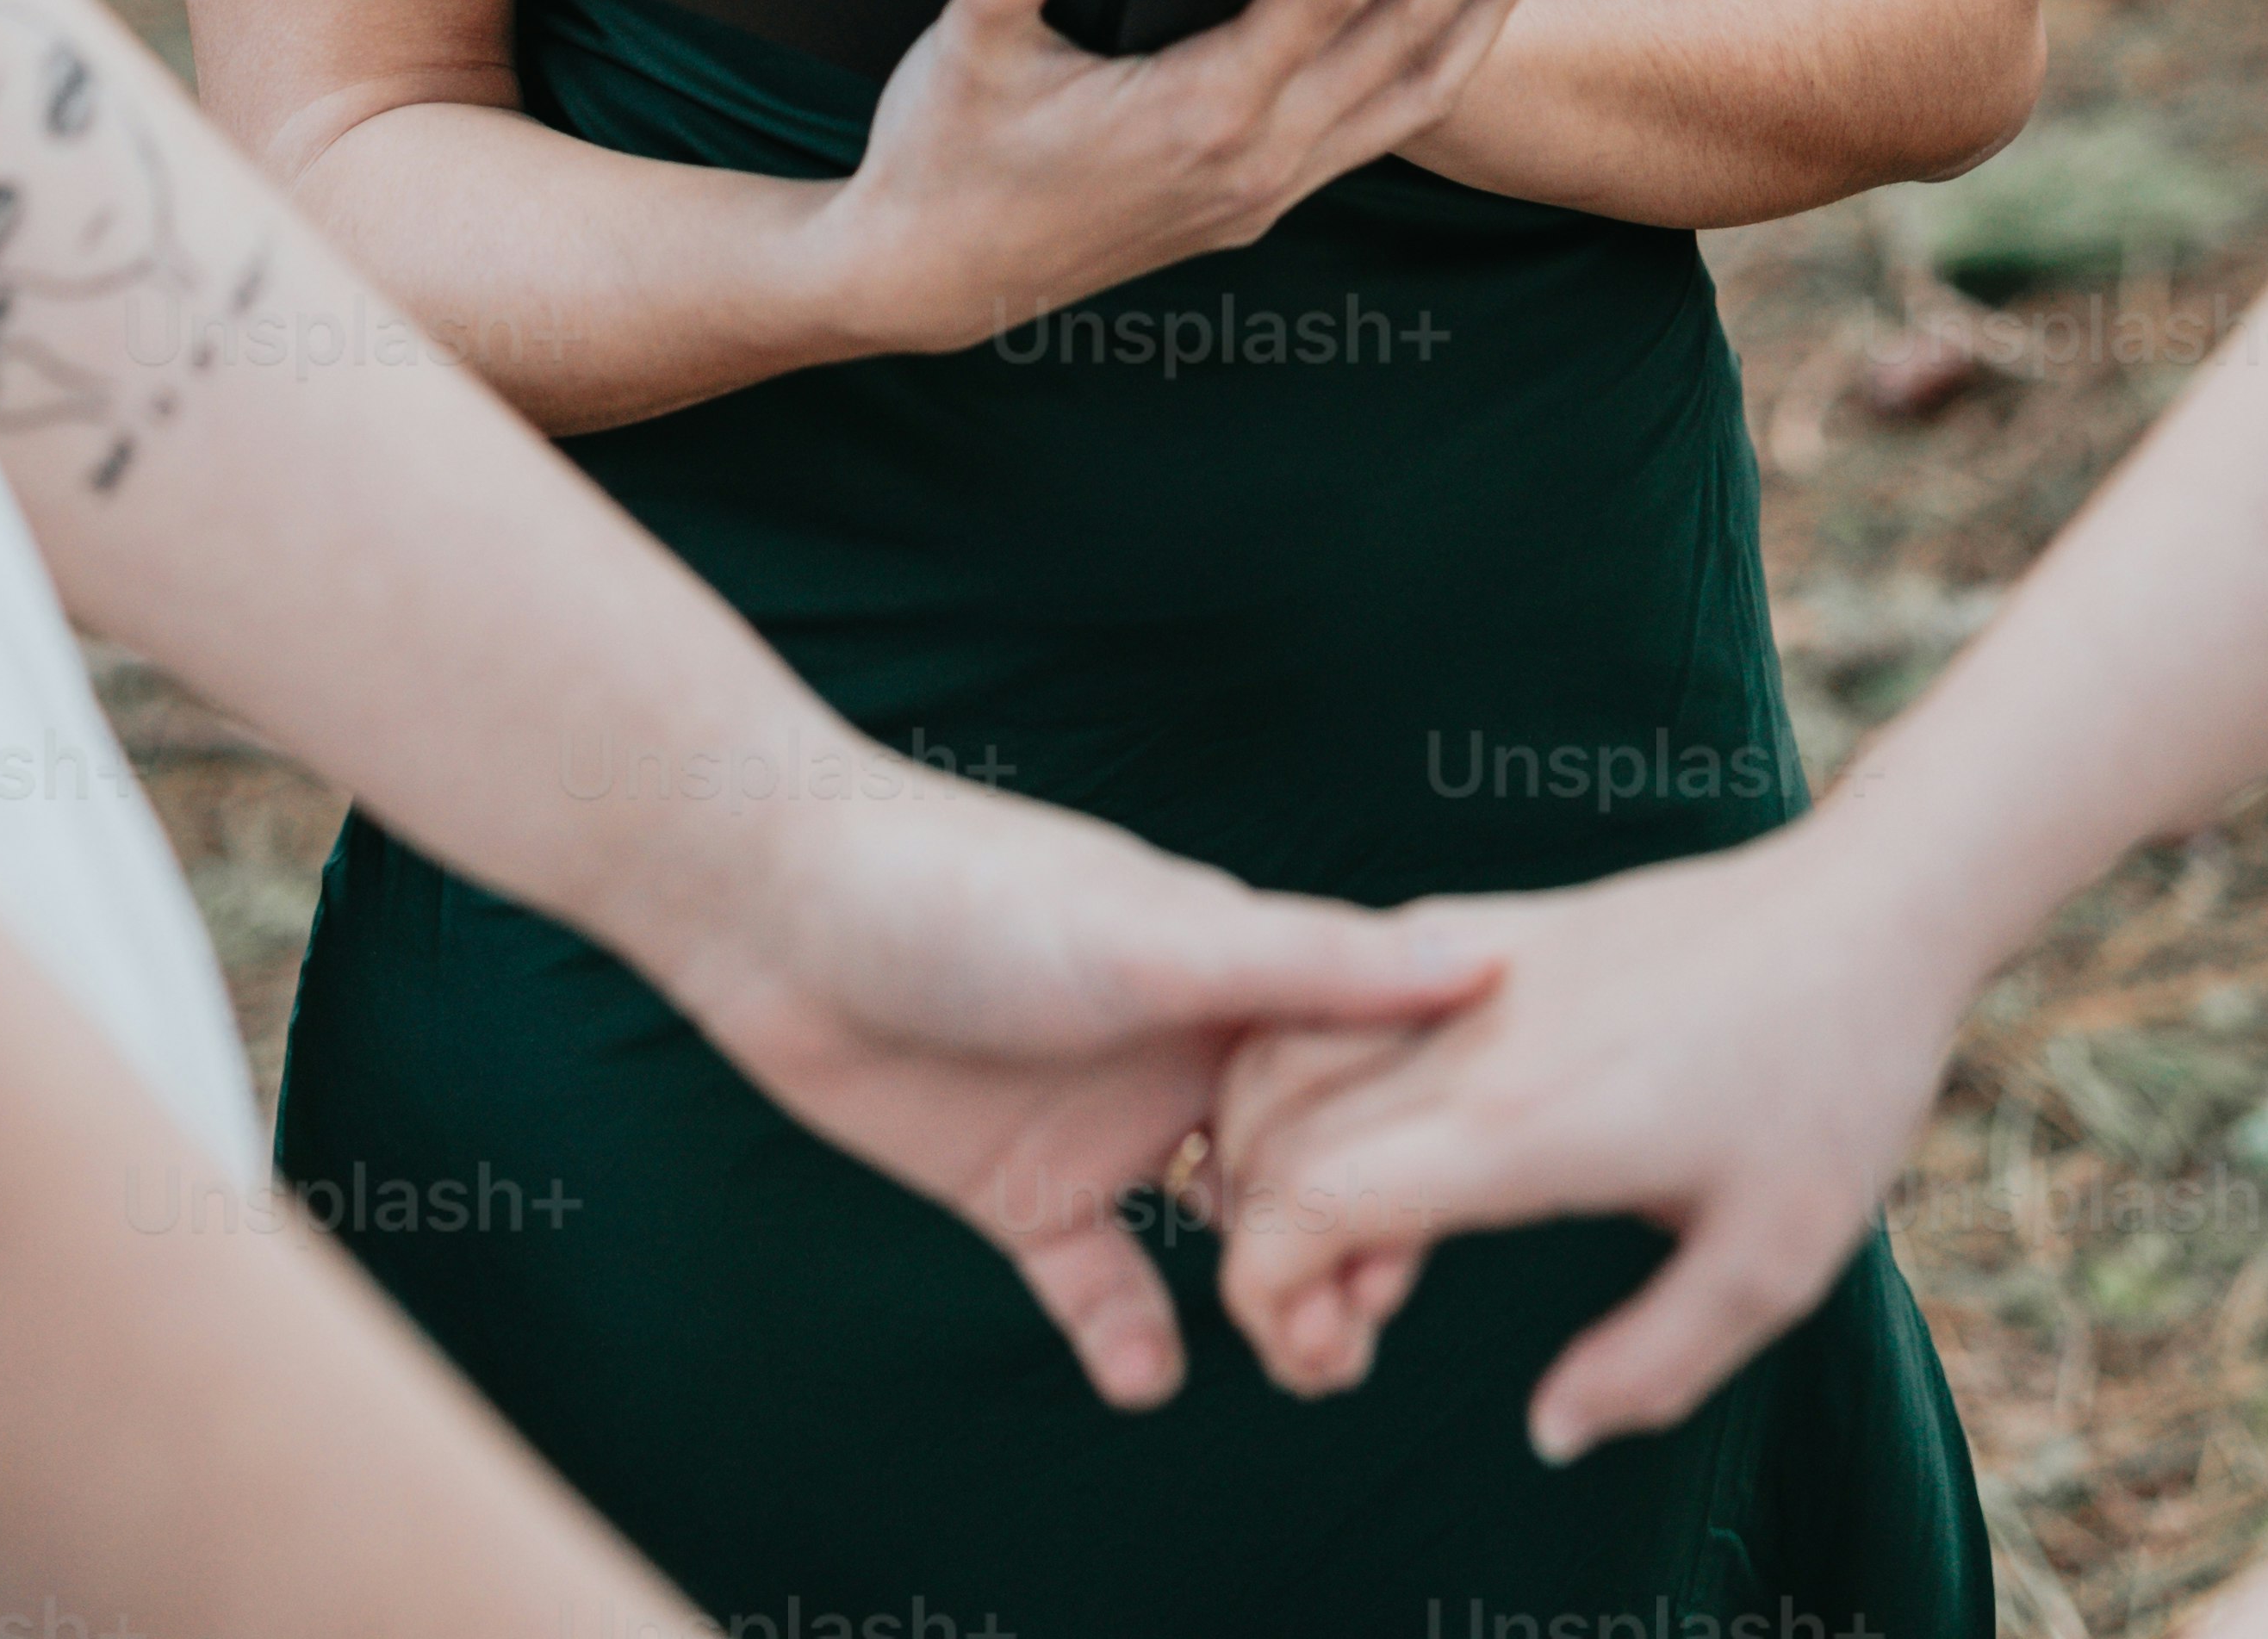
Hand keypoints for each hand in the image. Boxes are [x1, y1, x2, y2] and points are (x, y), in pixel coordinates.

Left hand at [667, 767, 1504, 1409]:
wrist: (779, 905)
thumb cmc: (974, 889)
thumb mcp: (1158, 935)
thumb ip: (1314, 965)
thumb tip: (1487, 958)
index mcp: (1237, 977)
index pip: (1367, 1074)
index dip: (1419, 1153)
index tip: (1459, 1231)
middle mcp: (1185, 1051)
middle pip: (1304, 1169)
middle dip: (1348, 1249)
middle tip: (1367, 1332)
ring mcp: (1102, 1123)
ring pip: (1218, 1235)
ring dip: (1261, 1303)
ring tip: (1299, 1370)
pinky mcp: (1017, 1187)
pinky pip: (1095, 1284)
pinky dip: (1126, 1337)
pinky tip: (1146, 1378)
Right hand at [818, 0, 1581, 363]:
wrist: (932, 276)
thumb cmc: (947, 157)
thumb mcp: (962, 59)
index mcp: (1200, 113)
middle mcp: (1258, 158)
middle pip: (1409, 37)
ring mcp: (1268, 189)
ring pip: (1417, 94)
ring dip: (1490, 7)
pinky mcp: (1259, 202)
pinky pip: (1382, 126)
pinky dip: (1438, 63)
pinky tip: (1458, 21)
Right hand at [1212, 804, 1970, 1456]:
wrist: (1867, 907)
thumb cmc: (1832, 1089)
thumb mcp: (1770, 1268)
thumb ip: (1649, 1364)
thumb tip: (1548, 1431)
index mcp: (1525, 1124)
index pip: (1308, 1197)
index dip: (1269, 1295)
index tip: (1324, 1360)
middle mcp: (1472, 1034)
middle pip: (1272, 1132)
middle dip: (1261, 1248)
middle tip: (1343, 1333)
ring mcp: (1473, 966)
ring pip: (1287, 1047)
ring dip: (1273, 1155)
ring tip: (1363, 1255)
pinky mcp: (1496, 927)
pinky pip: (1349, 992)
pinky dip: (1313, 1074)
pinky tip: (1389, 1154)